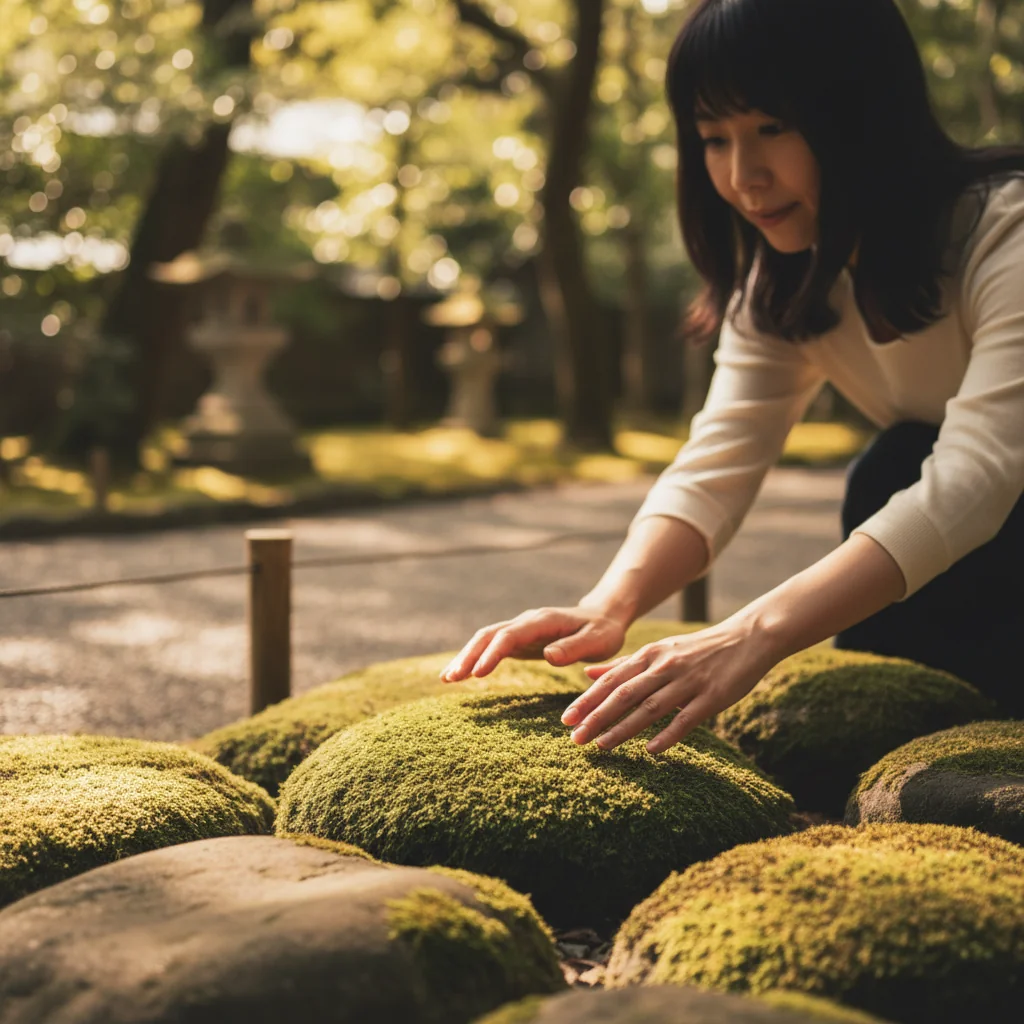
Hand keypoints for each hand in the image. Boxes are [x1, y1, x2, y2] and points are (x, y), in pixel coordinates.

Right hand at [441, 606, 627, 680]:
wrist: (603, 617)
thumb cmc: (603, 631)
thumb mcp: (597, 640)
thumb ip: (573, 647)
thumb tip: (549, 656)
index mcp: (543, 621)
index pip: (511, 636)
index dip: (493, 654)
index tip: (478, 674)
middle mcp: (526, 621)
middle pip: (489, 635)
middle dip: (469, 655)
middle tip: (451, 678)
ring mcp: (520, 629)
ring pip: (485, 640)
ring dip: (466, 657)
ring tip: (447, 679)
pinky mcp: (519, 640)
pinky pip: (491, 647)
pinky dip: (474, 659)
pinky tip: (461, 675)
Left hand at [559, 622, 778, 753]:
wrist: (747, 638)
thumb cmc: (697, 649)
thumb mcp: (658, 651)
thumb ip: (623, 664)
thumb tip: (586, 674)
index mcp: (650, 655)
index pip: (611, 680)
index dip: (588, 700)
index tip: (566, 719)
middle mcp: (665, 666)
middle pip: (624, 694)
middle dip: (597, 717)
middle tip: (575, 738)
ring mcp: (689, 681)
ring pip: (650, 707)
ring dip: (623, 729)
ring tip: (602, 747)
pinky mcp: (713, 696)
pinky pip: (686, 718)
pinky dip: (668, 734)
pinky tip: (651, 751)